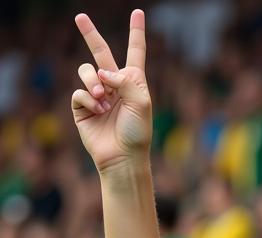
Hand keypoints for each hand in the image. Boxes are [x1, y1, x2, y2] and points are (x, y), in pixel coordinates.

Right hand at [72, 10, 151, 173]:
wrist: (123, 157)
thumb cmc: (137, 133)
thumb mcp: (141, 103)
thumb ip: (126, 80)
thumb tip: (102, 72)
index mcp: (133, 82)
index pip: (135, 52)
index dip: (136, 33)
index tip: (138, 13)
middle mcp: (114, 85)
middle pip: (100, 52)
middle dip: (90, 34)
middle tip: (80, 17)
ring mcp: (97, 94)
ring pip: (86, 71)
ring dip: (93, 81)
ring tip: (103, 97)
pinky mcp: (82, 106)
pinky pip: (79, 91)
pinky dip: (88, 98)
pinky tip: (98, 109)